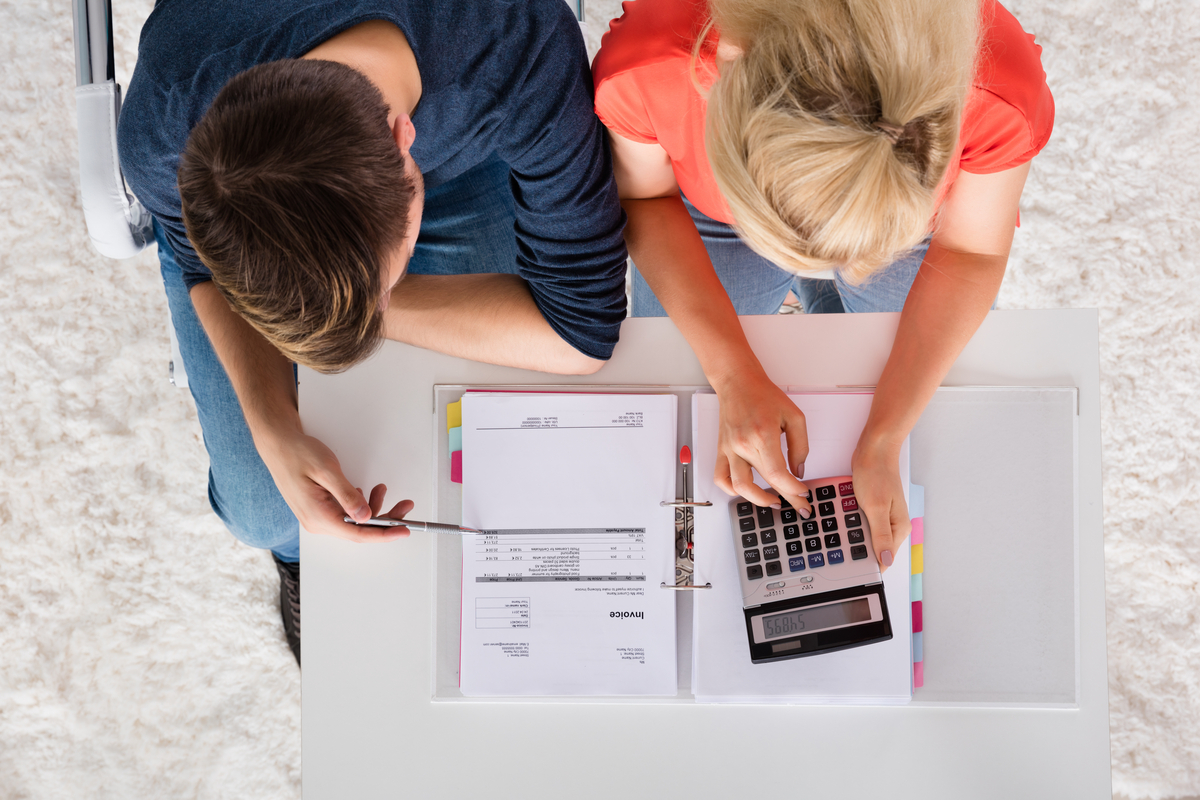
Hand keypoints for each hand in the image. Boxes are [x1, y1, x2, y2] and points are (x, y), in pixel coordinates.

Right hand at [261, 432, 413, 543]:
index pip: (358, 534)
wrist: (277, 445)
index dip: (384, 534)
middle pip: (359, 530)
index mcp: (318, 516)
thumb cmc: (298, 453)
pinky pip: (345, 514)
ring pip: (353, 522)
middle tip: (405, 506)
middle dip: (385, 519)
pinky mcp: (318, 510)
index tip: (404, 530)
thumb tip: (365, 516)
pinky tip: (365, 491)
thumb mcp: (327, 470)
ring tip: (382, 488)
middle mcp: (317, 522)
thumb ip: (347, 495)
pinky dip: (359, 504)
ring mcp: (317, 517)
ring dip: (373, 508)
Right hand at [712, 370, 812, 515]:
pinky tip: (746, 490)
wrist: (737, 382)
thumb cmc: (763, 395)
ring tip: (773, 501)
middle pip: (764, 483)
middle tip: (799, 506)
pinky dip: (732, 489)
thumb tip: (798, 470)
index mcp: (763, 435)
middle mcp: (743, 445)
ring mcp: (730, 449)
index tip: (803, 493)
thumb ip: (800, 446)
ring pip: (739, 487)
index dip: (793, 489)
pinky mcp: (722, 450)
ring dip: (758, 500)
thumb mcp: (794, 416)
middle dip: (786, 498)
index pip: (778, 474)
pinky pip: (720, 477)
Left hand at [851, 437, 910, 572]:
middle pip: (874, 549)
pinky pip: (860, 523)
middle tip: (840, 546)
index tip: (852, 570)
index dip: (868, 564)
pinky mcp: (872, 510)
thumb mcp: (876, 508)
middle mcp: (893, 525)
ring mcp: (883, 517)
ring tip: (839, 529)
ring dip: (852, 534)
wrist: (873, 451)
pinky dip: (850, 522)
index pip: (885, 558)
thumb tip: (886, 560)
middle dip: (857, 548)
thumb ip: (880, 536)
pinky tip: (841, 518)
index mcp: (899, 528)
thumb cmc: (877, 474)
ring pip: (864, 536)